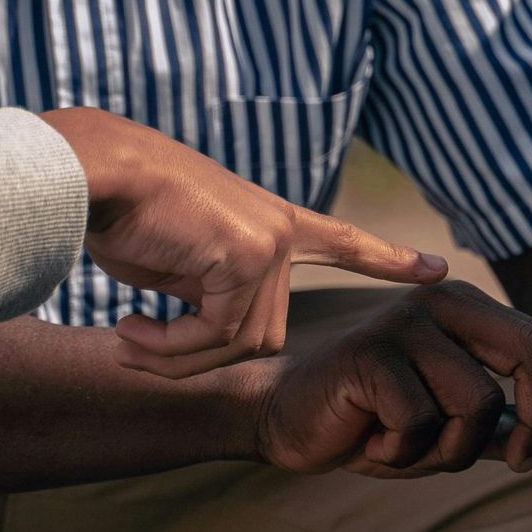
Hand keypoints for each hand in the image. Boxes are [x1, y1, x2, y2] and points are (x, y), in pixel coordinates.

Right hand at [38, 110, 446, 375]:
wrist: (95, 174)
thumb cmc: (123, 213)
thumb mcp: (178, 260)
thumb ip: (212, 293)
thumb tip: (214, 338)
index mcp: (271, 221)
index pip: (342, 241)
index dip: (385, 258)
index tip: (436, 269)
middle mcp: (280, 230)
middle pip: (264, 334)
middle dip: (198, 355)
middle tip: (138, 348)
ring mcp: (271, 240)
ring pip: (242, 343)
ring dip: (177, 357)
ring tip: (129, 338)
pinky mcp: (250, 254)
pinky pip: (217, 336)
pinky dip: (169, 349)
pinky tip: (129, 330)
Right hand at [255, 277, 531, 476]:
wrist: (284, 420)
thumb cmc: (375, 423)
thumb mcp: (459, 435)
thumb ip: (524, 437)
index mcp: (469, 311)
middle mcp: (442, 303)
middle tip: (521, 461)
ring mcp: (404, 323)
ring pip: (478, 403)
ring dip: (452, 450)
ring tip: (408, 448)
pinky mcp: (370, 352)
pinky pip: (422, 422)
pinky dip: (404, 453)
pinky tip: (371, 442)